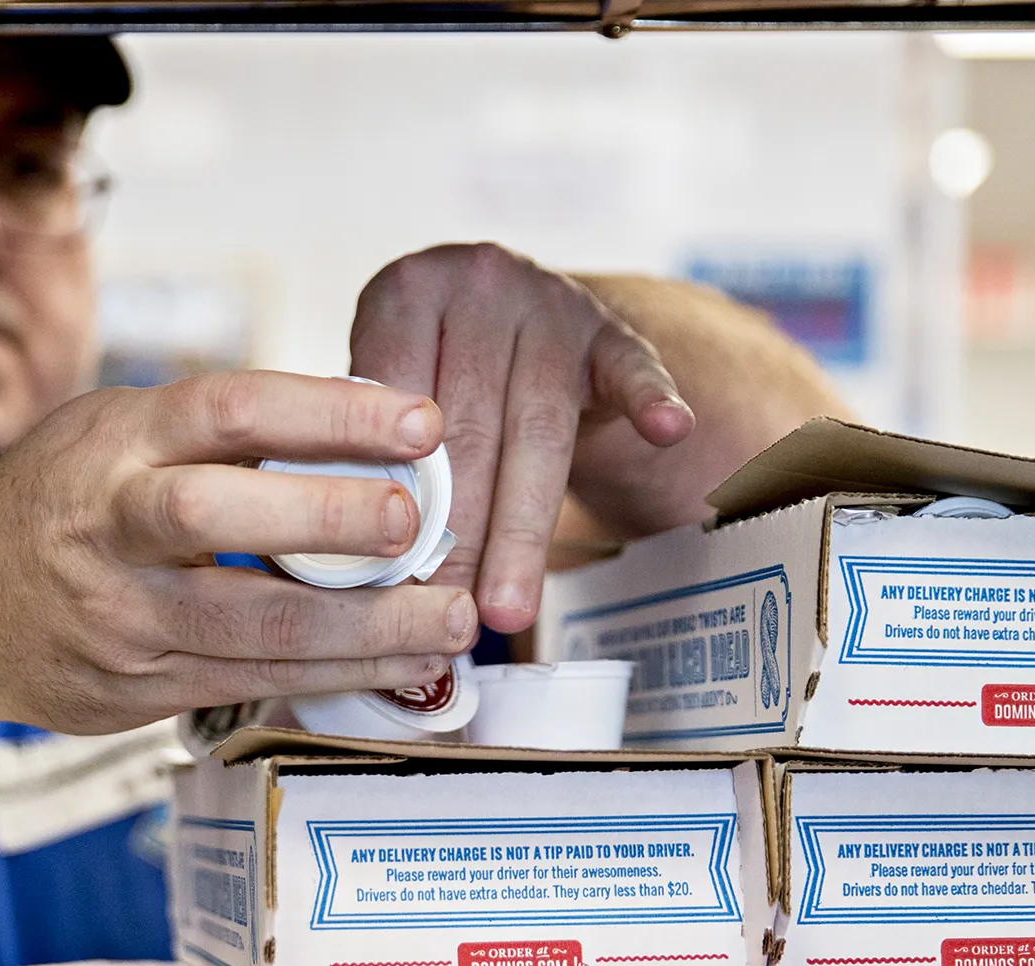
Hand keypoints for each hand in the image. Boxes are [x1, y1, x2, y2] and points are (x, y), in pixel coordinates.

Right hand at [0, 370, 479, 734]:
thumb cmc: (62, 503)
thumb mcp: (116, 434)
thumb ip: (219, 435)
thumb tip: (370, 433)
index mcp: (115, 442)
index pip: (230, 410)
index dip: (330, 413)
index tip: (421, 420)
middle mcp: (109, 525)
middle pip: (218, 517)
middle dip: (329, 521)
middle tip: (419, 525)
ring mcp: (119, 616)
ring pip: (253, 626)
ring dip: (366, 629)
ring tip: (450, 621)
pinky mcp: (137, 690)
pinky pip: (253, 683)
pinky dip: (337, 675)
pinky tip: (401, 666)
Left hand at [350, 244, 695, 632]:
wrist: (522, 320)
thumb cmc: (439, 376)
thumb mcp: (393, 391)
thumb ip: (376, 451)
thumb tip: (366, 568)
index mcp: (405, 293)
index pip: (399, 411)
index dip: (400, 503)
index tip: (397, 579)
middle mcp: (478, 282)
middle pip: (471, 431)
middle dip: (461, 537)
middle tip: (451, 614)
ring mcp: (551, 303)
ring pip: (539, 428)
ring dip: (523, 531)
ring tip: (510, 609)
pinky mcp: (612, 331)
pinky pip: (633, 370)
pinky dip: (651, 399)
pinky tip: (668, 429)